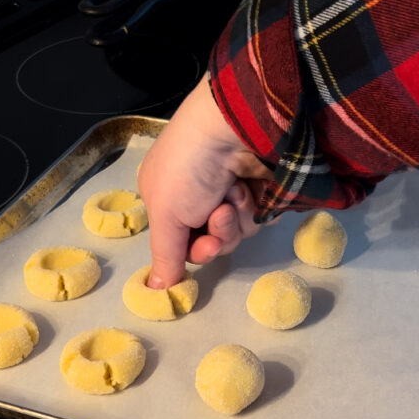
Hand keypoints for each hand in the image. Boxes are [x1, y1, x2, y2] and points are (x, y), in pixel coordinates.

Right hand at [138, 74, 271, 288]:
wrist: (232, 128)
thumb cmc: (188, 170)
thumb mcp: (165, 214)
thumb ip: (165, 256)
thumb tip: (155, 291)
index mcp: (168, 197)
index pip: (182, 242)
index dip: (195, 251)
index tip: (205, 246)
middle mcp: (199, 195)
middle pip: (213, 241)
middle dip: (219, 233)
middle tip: (220, 214)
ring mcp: (232, 190)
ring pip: (239, 233)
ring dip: (236, 219)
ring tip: (233, 193)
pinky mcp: (262, 187)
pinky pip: (261, 218)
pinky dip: (256, 208)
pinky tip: (251, 187)